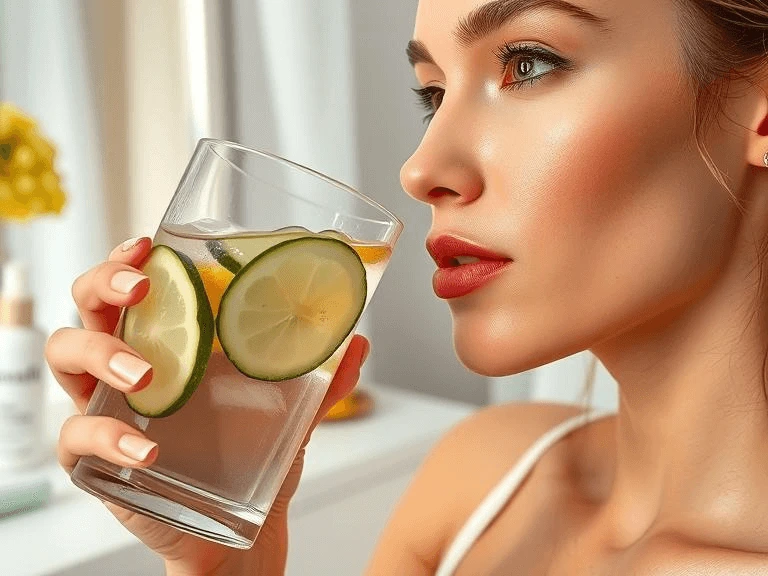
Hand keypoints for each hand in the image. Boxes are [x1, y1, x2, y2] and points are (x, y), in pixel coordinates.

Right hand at [46, 237, 368, 574]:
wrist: (240, 526)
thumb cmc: (254, 456)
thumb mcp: (292, 411)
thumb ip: (323, 378)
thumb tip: (359, 341)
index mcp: (172, 341)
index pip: (136, 284)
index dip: (130, 258)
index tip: (148, 244)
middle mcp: (131, 363)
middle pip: (88, 304)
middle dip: (105, 284)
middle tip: (141, 289)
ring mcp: (109, 405)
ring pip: (66, 355)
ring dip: (101, 353)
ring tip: (149, 373)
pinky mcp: (96, 457)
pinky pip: (78, 436)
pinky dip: (107, 437)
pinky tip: (147, 451)